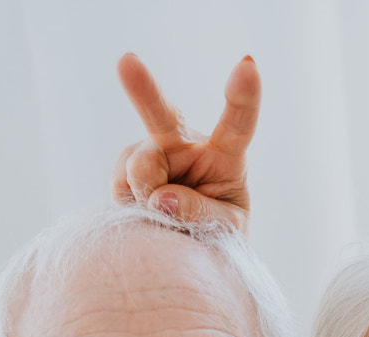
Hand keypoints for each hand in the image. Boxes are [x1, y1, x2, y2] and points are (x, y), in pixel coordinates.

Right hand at [110, 52, 259, 230]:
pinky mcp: (126, 164)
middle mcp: (186, 144)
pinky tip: (145, 206)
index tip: (248, 65)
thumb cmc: (219, 231)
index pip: (237, 124)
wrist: (189, 242)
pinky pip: (120, 184)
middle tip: (126, 61)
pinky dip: (131, 203)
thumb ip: (202, 214)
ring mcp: (153, 150)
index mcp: (226, 155)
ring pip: (140, 168)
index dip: (243, 96)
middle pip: (164, 115)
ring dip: (147, 196)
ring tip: (163, 214)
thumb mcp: (226, 230)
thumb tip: (162, 198)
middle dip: (143, 88)